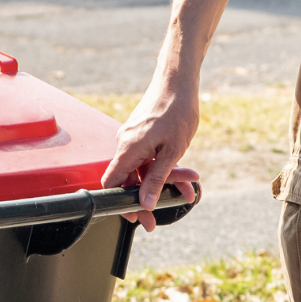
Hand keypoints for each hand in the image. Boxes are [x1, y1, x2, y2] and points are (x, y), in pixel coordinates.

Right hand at [102, 75, 203, 231]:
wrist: (178, 80)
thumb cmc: (177, 110)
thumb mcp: (172, 151)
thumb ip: (157, 179)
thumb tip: (146, 203)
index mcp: (128, 148)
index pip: (112, 183)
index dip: (120, 203)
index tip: (134, 217)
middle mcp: (126, 144)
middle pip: (129, 180)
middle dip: (146, 200)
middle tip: (156, 221)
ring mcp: (134, 139)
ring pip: (145, 170)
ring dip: (165, 183)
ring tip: (188, 193)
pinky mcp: (142, 135)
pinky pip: (150, 158)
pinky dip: (165, 169)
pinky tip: (187, 177)